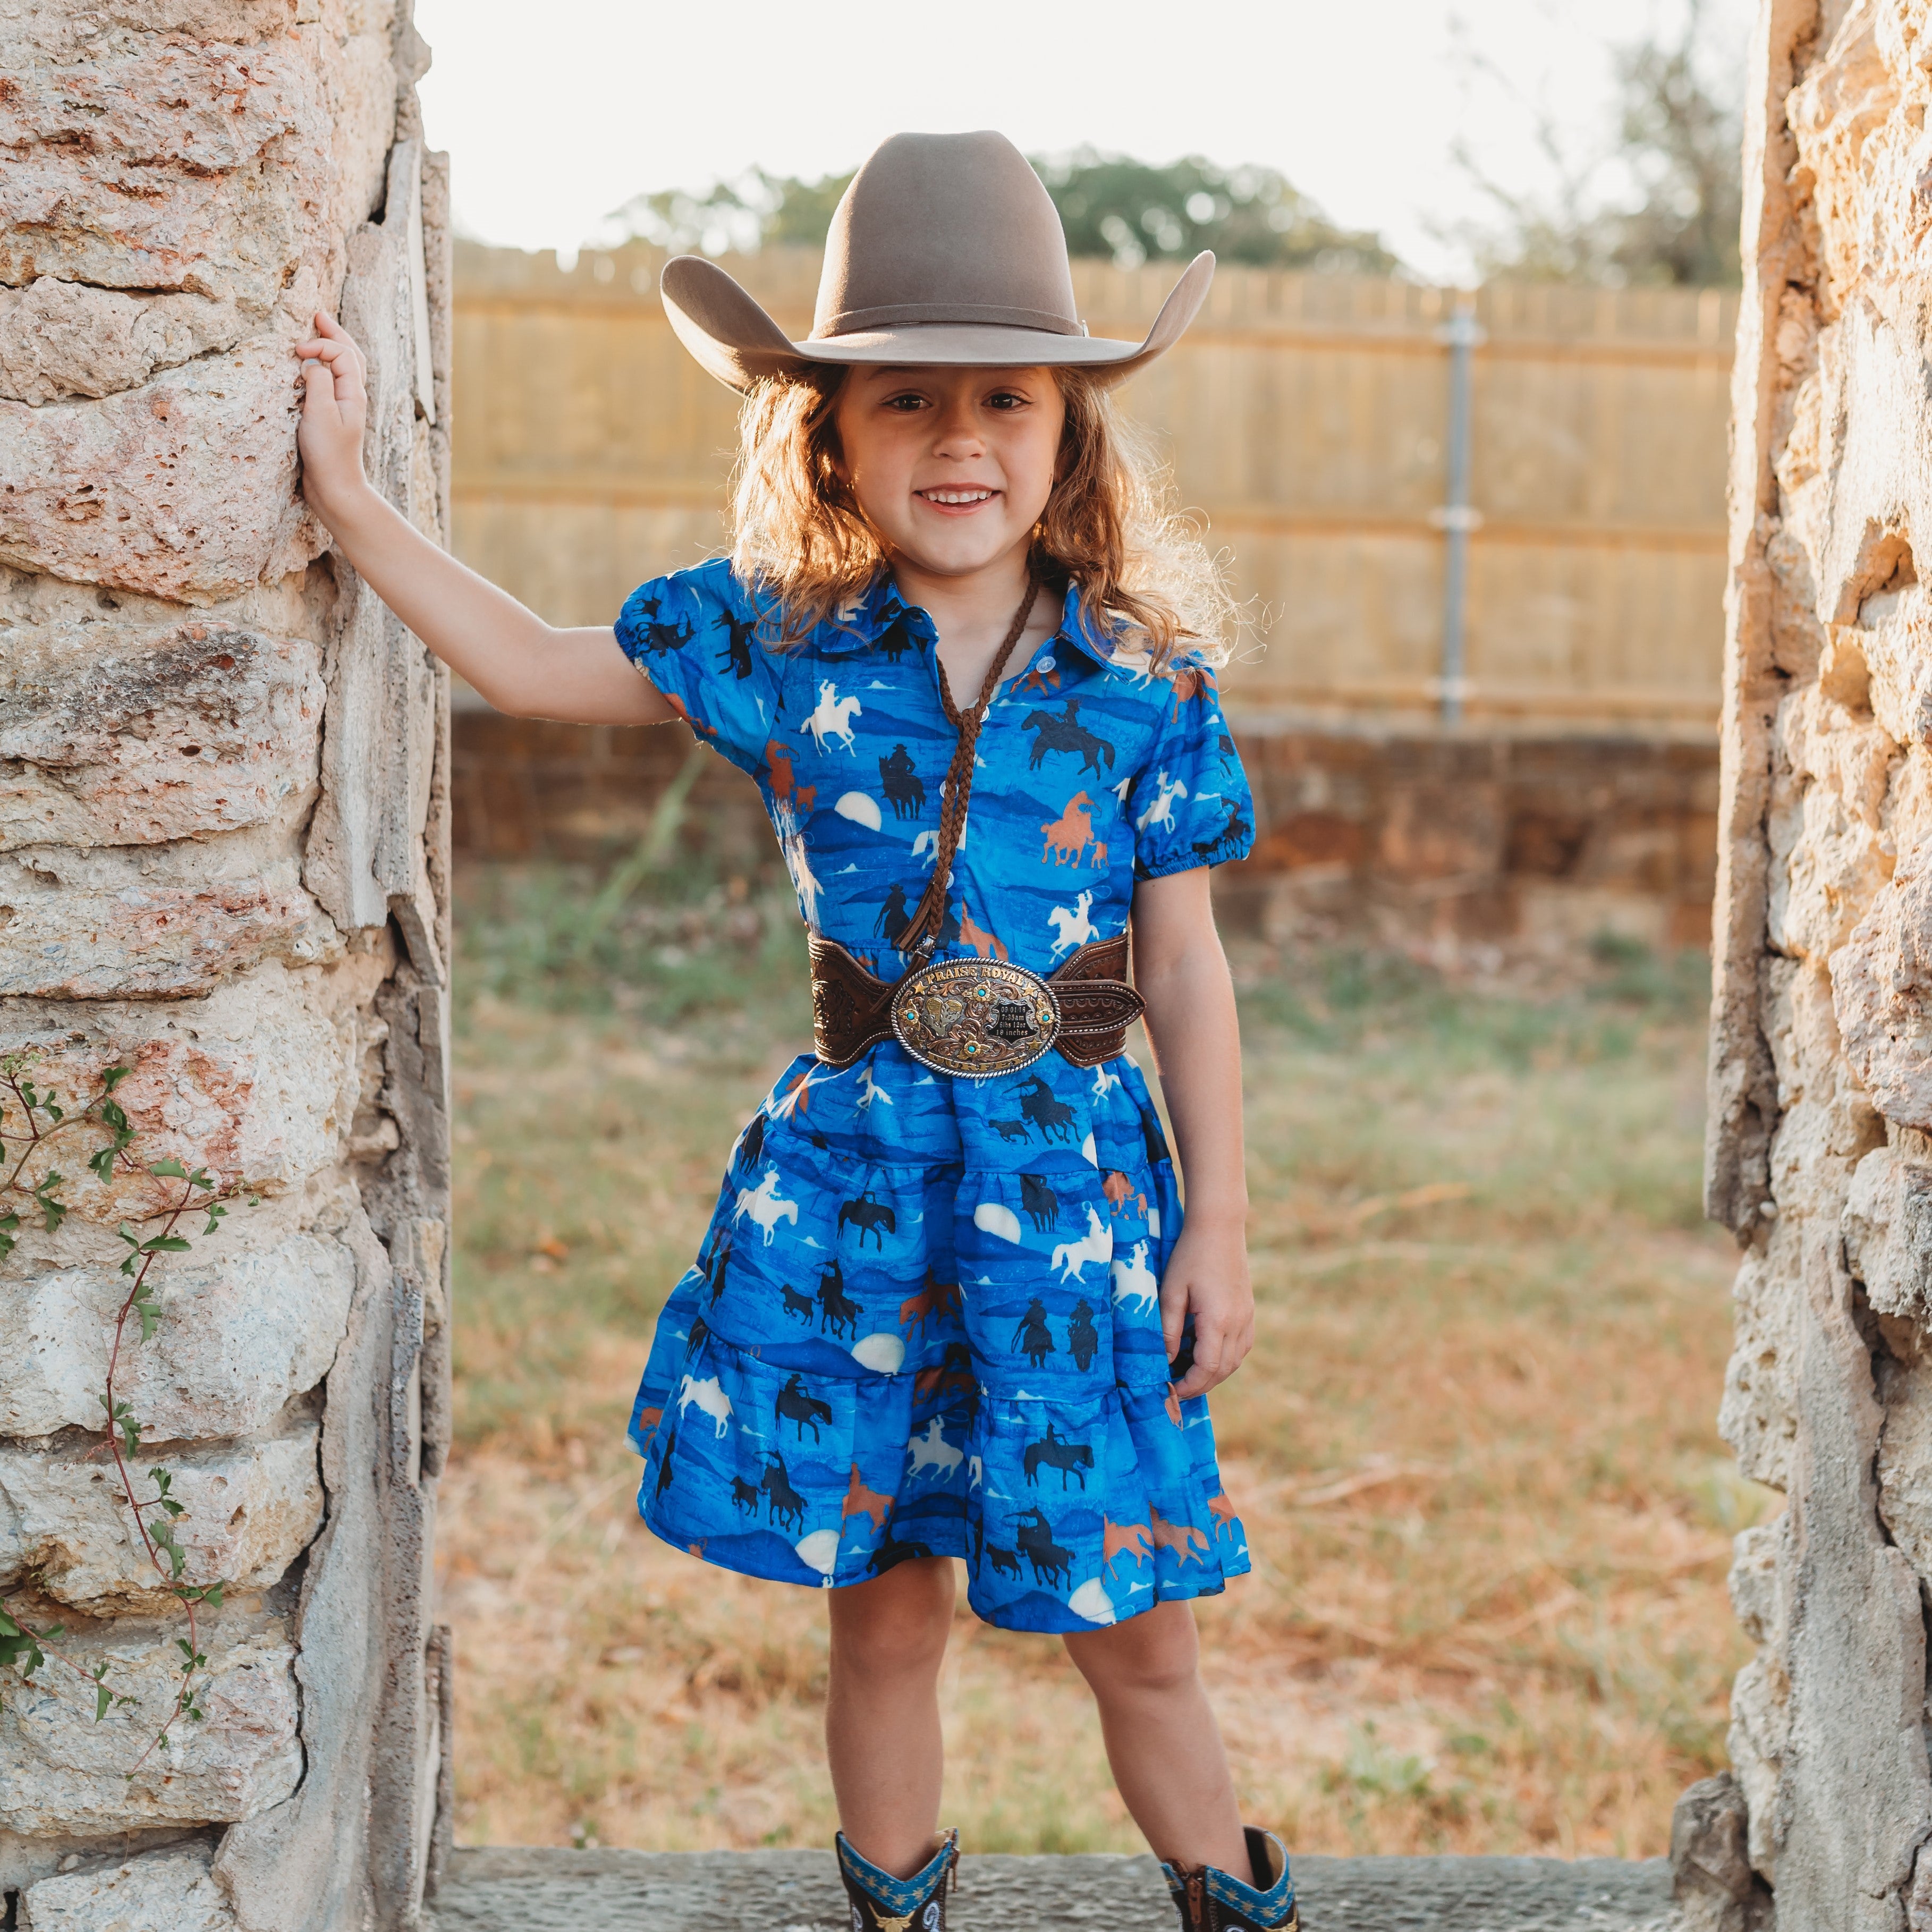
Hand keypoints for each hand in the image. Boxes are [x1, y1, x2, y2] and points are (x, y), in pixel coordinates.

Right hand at [294, 312, 370, 520]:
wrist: (335, 488)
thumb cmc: (328, 454)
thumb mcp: (320, 412)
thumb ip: (317, 381)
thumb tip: (312, 360)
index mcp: (353, 393)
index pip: (342, 353)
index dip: (321, 344)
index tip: (298, 351)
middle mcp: (352, 397)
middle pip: (349, 356)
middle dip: (334, 333)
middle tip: (317, 315)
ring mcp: (343, 408)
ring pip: (343, 368)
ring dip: (332, 348)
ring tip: (318, 333)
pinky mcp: (332, 418)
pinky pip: (332, 383)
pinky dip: (325, 368)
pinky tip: (312, 368)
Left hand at [1160, 1214, 1253, 1400]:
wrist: (1219, 1228)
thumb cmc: (1190, 1256)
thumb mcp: (1171, 1292)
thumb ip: (1168, 1329)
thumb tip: (1166, 1361)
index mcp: (1219, 1320)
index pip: (1208, 1368)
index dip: (1190, 1385)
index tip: (1172, 1391)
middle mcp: (1239, 1323)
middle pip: (1224, 1370)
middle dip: (1200, 1384)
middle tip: (1176, 1388)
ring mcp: (1248, 1317)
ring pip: (1235, 1361)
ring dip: (1213, 1374)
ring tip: (1188, 1374)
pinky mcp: (1249, 1311)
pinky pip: (1241, 1346)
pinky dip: (1225, 1359)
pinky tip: (1206, 1354)